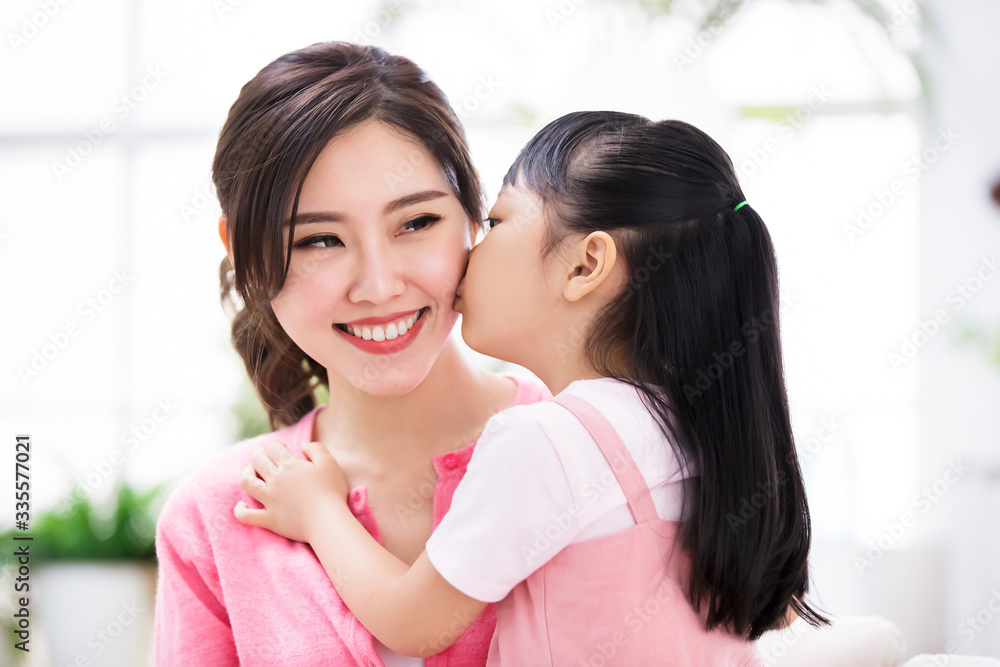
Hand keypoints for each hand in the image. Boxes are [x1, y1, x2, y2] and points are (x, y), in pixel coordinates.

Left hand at [234, 441, 348, 543]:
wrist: (328, 522)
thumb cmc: (331, 492)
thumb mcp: (329, 463)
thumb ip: (316, 448)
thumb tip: (302, 445)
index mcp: (290, 465)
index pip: (272, 448)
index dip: (276, 446)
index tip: (284, 450)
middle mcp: (275, 480)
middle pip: (257, 460)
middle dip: (261, 454)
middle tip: (269, 458)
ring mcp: (269, 500)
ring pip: (246, 482)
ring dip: (246, 474)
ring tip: (253, 473)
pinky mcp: (269, 519)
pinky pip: (246, 516)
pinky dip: (240, 510)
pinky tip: (241, 506)